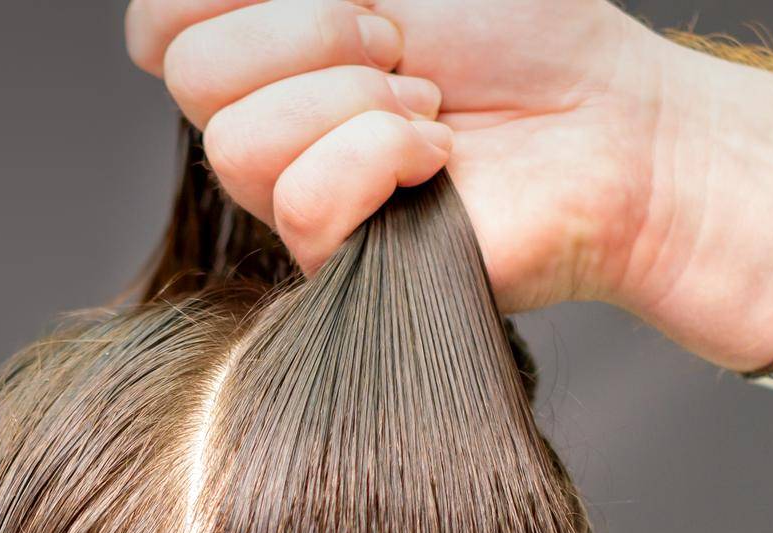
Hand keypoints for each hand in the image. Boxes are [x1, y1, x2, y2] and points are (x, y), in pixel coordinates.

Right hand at [126, 0, 772, 368]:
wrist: (613, 123)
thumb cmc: (528, 31)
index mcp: (271, 50)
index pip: (159, 26)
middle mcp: (271, 126)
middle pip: (191, 74)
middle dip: (307, 30)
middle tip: (401, 43)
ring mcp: (299, 201)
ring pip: (235, 143)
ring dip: (350, 98)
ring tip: (428, 104)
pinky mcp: (339, 266)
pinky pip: (300, 199)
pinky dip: (381, 154)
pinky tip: (439, 158)